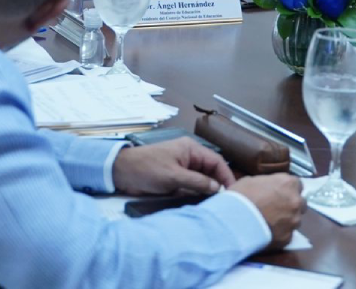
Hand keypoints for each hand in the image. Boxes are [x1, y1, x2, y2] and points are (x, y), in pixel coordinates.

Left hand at [111, 138, 235, 196]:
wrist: (121, 173)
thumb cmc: (147, 169)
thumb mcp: (173, 176)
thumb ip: (197, 182)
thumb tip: (217, 188)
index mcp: (191, 149)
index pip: (216, 161)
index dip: (226, 176)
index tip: (233, 191)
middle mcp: (189, 157)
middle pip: (211, 171)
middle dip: (218, 185)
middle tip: (226, 201)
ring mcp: (182, 168)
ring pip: (202, 180)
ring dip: (207, 191)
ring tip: (216, 204)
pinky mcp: (175, 179)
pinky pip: (191, 186)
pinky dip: (196, 194)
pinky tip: (201, 203)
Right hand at [228, 174, 305, 250]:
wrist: (236, 221)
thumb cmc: (242, 196)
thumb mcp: (251, 181)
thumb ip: (267, 183)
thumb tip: (268, 188)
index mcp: (288, 183)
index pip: (297, 184)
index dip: (287, 189)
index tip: (279, 193)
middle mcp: (296, 202)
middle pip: (300, 203)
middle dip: (291, 205)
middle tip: (276, 208)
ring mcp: (294, 221)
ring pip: (295, 220)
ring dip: (287, 220)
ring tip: (271, 223)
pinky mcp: (288, 238)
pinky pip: (287, 235)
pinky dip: (280, 234)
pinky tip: (268, 233)